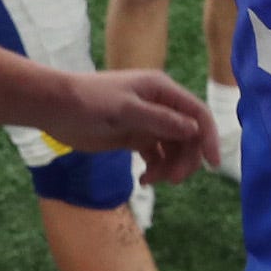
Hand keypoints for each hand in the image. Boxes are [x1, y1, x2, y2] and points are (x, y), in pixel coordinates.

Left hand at [39, 68, 217, 184]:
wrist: (57, 109)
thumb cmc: (89, 102)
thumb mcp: (126, 110)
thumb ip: (160, 120)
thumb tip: (195, 129)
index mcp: (162, 90)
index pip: (197, 114)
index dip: (209, 138)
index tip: (213, 164)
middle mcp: (159, 105)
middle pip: (188, 136)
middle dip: (185, 159)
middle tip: (171, 180)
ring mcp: (148, 122)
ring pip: (174, 148)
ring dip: (170, 167)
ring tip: (152, 180)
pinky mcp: (134, 137)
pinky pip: (157, 156)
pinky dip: (156, 169)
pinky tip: (144, 180)